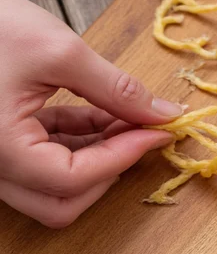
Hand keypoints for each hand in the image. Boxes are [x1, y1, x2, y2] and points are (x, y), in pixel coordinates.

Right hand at [0, 0, 182, 227]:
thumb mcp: (59, 52)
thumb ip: (117, 89)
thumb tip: (164, 113)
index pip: (75, 179)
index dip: (126, 155)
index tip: (160, 130)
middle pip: (62, 201)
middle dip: (110, 170)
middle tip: (144, 132)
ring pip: (54, 185)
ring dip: (98, 157)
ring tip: (129, 117)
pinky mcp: (0, 141)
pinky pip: (43, 159)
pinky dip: (78, 143)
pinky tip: (104, 114)